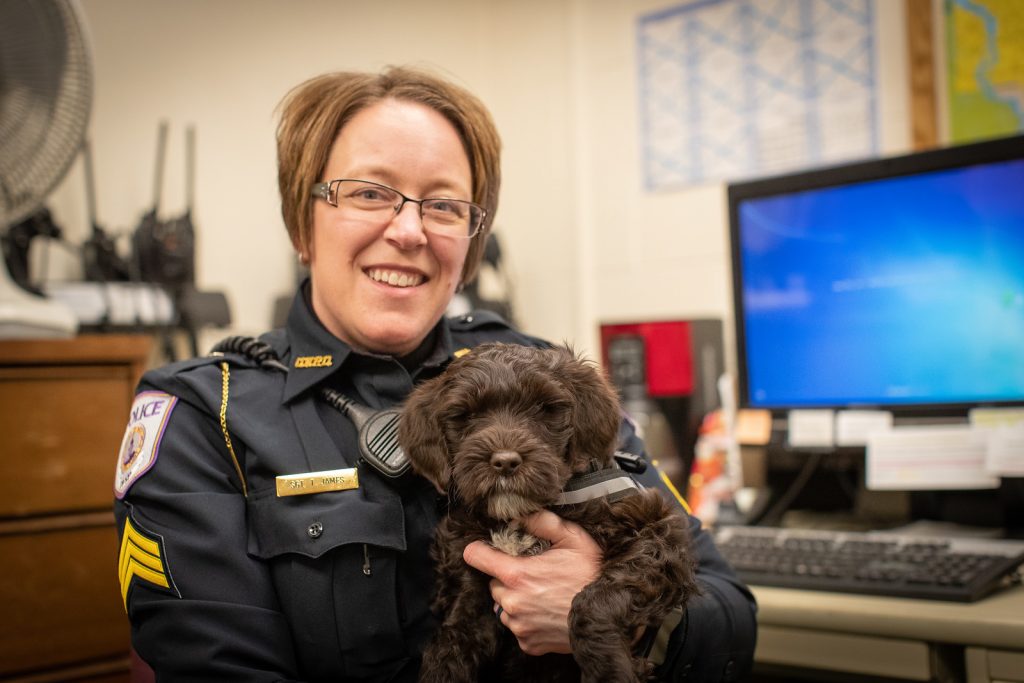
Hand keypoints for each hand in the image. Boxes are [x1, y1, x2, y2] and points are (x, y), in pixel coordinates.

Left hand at [462, 510, 601, 654]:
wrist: (609, 617)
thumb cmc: (591, 575)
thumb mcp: (572, 538)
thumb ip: (542, 522)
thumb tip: (520, 514)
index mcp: (517, 574)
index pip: (475, 556)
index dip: (480, 550)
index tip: (488, 550)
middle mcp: (512, 602)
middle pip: (493, 583)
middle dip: (508, 578)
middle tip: (534, 575)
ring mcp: (519, 626)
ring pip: (503, 607)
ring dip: (516, 600)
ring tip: (542, 595)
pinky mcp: (528, 644)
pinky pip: (517, 628)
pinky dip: (527, 621)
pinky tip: (546, 613)